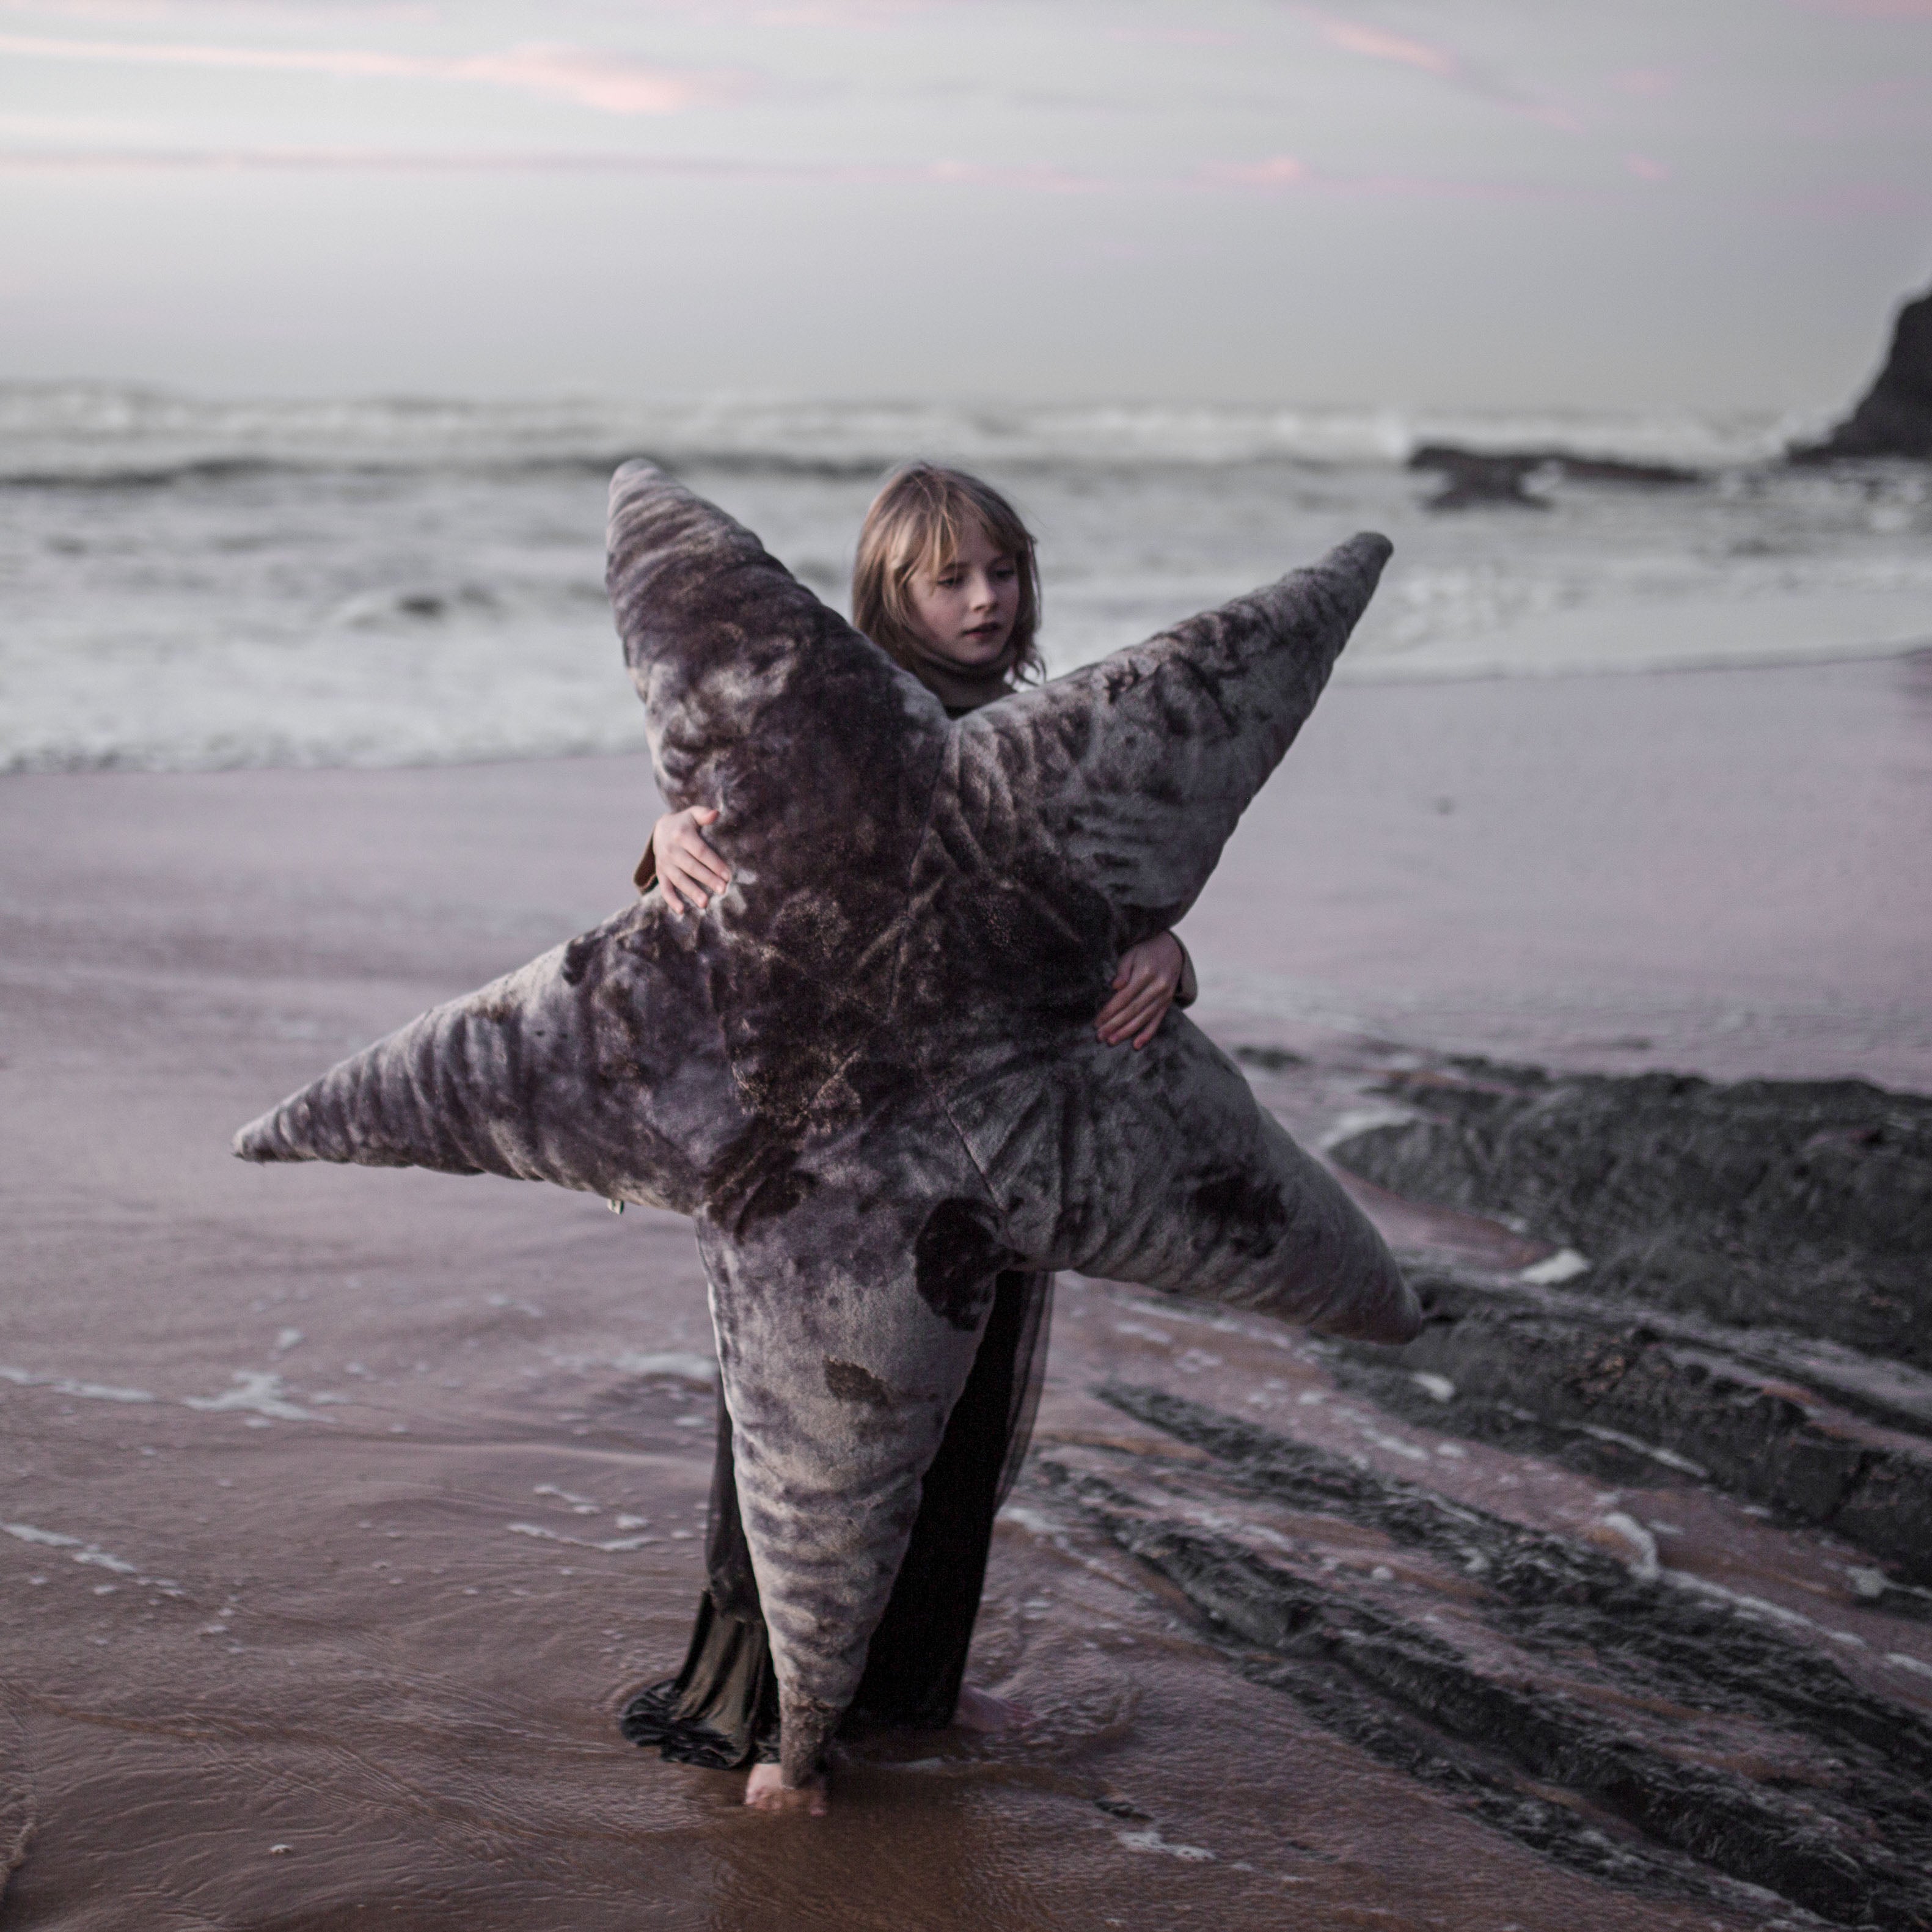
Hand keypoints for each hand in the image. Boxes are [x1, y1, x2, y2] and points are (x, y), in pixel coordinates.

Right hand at [653, 806, 730, 916]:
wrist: (661, 829)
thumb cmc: (685, 823)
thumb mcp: (693, 814)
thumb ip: (704, 814)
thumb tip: (716, 813)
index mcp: (681, 834)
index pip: (700, 851)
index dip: (714, 863)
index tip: (728, 875)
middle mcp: (670, 849)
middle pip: (691, 867)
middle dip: (707, 879)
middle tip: (722, 890)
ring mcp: (664, 863)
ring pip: (679, 879)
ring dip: (691, 892)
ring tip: (705, 903)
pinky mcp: (660, 873)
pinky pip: (664, 888)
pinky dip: (671, 900)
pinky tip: (682, 910)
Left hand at [1096, 932, 1184, 1049]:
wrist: (1172, 950)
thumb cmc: (1146, 952)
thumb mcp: (1132, 954)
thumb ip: (1123, 969)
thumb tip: (1115, 986)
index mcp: (1146, 973)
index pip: (1124, 997)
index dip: (1109, 1011)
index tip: (1097, 1022)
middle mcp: (1157, 987)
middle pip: (1132, 1010)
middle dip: (1115, 1025)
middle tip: (1100, 1036)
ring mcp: (1164, 997)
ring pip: (1144, 1018)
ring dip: (1127, 1032)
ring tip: (1112, 1041)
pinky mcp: (1168, 1003)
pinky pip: (1157, 1021)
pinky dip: (1147, 1034)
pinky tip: (1136, 1045)